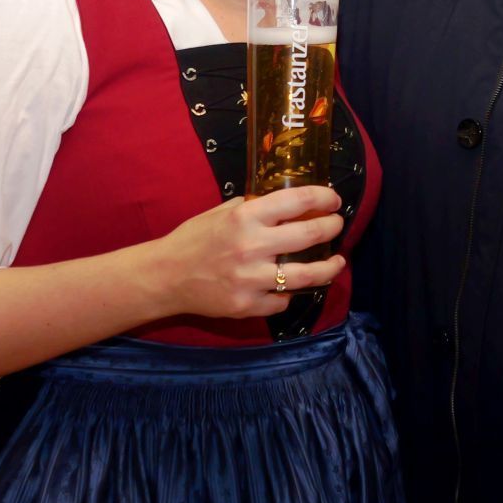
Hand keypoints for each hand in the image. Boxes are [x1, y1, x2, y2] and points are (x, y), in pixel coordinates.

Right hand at [146, 186, 344, 321]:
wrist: (165, 276)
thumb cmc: (194, 239)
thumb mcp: (223, 211)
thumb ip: (255, 207)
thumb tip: (291, 203)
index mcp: (245, 216)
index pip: (298, 200)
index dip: (324, 197)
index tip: (334, 199)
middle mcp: (252, 246)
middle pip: (310, 235)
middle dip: (332, 227)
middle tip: (337, 225)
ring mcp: (251, 279)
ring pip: (307, 275)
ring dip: (329, 268)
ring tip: (337, 262)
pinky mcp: (247, 305)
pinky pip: (283, 300)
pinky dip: (291, 293)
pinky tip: (296, 286)